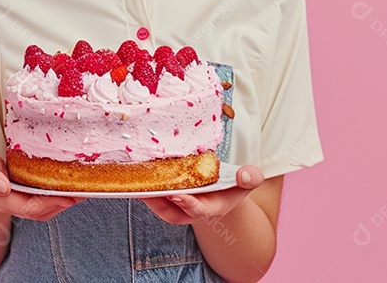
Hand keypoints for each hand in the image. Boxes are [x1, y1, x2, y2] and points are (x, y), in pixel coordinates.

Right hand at [0, 149, 83, 220]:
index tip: (66, 197)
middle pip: (44, 211)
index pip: (30, 208)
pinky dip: (64, 194)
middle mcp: (18, 206)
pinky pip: (51, 200)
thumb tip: (3, 188)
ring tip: (84, 189)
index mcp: (4, 201)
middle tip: (83, 192)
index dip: (49, 204)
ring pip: (50, 208)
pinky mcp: (34, 196)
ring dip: (67, 200)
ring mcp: (26, 202)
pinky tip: (76, 185)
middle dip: (64, 203)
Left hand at [139, 164, 263, 224]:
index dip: (188, 204)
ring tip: (135, 182)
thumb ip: (251, 178)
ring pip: (159, 205)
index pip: (199, 210)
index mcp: (212, 208)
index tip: (177, 196)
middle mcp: (191, 209)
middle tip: (146, 191)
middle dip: (159, 204)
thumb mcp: (248, 180)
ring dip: (147, 196)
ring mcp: (178, 204)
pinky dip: (145, 186)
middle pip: (172, 213)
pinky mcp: (168, 195)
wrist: (223, 186)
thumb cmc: (236, 183)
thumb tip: (246, 175)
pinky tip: (136, 173)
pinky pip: (154, 194)